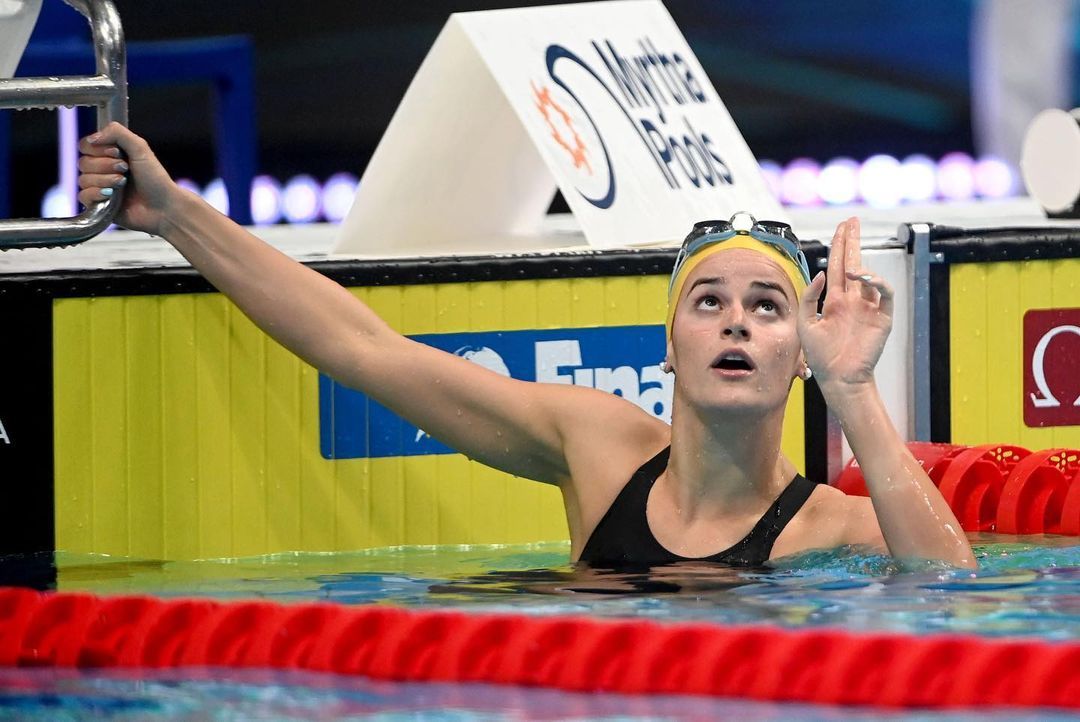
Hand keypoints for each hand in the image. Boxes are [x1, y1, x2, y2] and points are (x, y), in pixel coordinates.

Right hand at [77, 122, 181, 235]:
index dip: (97, 148)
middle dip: (105, 165)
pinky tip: (111, 195)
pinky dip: (97, 194)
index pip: (85, 146)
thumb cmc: (156, 179)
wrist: (164, 206)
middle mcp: (102, 171)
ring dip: (105, 180)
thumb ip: (117, 133)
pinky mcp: (98, 205)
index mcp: (110, 156)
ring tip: (123, 184)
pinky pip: (83, 196)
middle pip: (83, 162)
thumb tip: (92, 138)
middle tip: (125, 169)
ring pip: (83, 179)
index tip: (117, 153)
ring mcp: (99, 188)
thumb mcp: (140, 148)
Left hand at [797, 217, 893, 396]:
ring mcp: (867, 307)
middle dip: (852, 241)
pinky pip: (884, 293)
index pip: (837, 266)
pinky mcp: (881, 317)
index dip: (839, 246)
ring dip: (860, 263)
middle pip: (853, 263)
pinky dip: (876, 281)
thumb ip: (809, 297)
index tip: (841, 227)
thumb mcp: (805, 323)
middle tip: (852, 222)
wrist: (838, 378)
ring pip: (868, 276)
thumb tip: (821, 273)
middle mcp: (852, 300)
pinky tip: (861, 276)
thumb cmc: (821, 356)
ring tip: (850, 260)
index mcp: (834, 301)